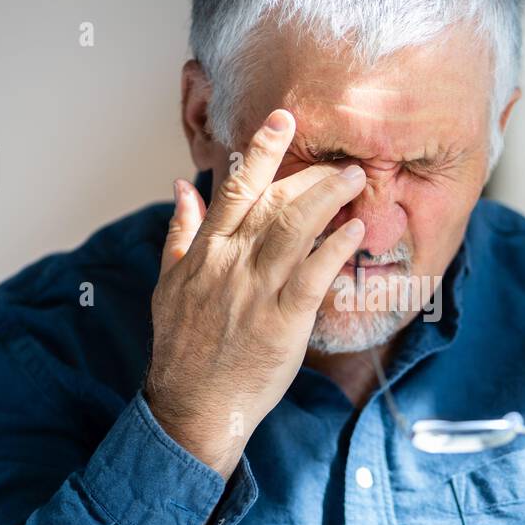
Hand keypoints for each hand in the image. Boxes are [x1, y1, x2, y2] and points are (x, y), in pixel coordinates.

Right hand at [144, 108, 366, 477]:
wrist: (193, 405)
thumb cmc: (183, 348)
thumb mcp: (168, 283)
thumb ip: (181, 233)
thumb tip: (182, 188)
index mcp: (206, 250)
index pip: (235, 187)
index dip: (261, 150)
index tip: (284, 118)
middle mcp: (230, 262)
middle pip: (274, 200)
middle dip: (311, 173)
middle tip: (343, 160)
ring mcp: (256, 290)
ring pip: (294, 228)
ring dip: (329, 198)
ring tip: (356, 179)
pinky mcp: (281, 321)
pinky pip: (313, 275)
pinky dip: (335, 248)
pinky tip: (356, 229)